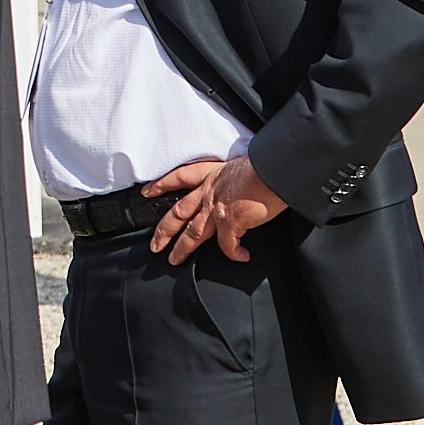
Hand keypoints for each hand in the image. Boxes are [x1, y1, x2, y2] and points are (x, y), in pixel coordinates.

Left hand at [145, 155, 287, 264]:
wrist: (275, 169)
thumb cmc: (266, 164)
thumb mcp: (242, 166)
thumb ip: (233, 179)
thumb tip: (240, 187)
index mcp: (212, 174)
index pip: (179, 178)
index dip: (161, 185)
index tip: (147, 192)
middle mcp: (210, 192)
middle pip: (178, 213)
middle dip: (164, 230)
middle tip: (154, 244)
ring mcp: (217, 209)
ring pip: (193, 233)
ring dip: (182, 249)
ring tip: (174, 260)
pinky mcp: (231, 224)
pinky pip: (227, 245)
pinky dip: (234, 253)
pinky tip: (241, 256)